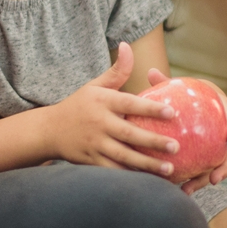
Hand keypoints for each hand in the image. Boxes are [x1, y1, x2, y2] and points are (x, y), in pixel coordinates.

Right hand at [42, 42, 181, 177]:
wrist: (49, 130)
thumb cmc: (79, 105)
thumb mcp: (95, 85)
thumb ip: (117, 70)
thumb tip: (127, 45)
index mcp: (103, 102)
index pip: (130, 104)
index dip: (151, 108)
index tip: (173, 113)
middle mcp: (99, 123)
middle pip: (129, 134)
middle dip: (153, 142)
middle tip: (176, 146)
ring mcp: (94, 144)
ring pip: (123, 156)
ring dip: (146, 164)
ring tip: (169, 169)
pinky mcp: (91, 161)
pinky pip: (113, 171)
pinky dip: (131, 177)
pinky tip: (149, 182)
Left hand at [141, 67, 226, 193]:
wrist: (190, 105)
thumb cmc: (185, 95)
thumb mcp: (178, 88)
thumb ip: (166, 83)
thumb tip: (151, 71)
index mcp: (223, 112)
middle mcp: (224, 131)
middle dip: (226, 166)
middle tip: (215, 178)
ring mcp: (217, 146)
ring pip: (219, 165)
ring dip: (208, 179)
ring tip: (192, 189)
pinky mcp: (208, 157)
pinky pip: (205, 170)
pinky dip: (196, 180)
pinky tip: (182, 190)